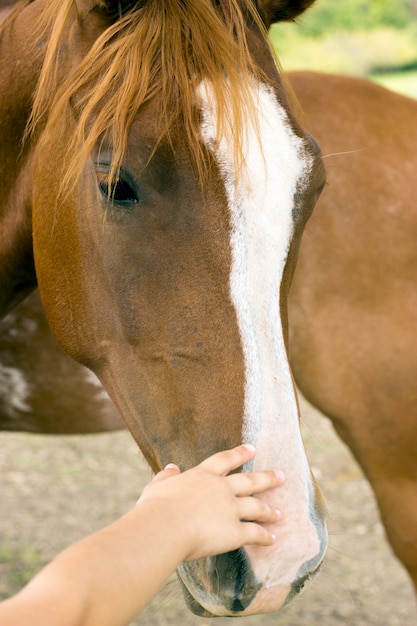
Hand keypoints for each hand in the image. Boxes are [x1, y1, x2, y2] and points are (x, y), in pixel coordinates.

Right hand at [137, 444, 284, 561]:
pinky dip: (264, 536)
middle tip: (281, 476)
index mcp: (202, 476)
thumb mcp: (157, 486)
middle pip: (249, 481)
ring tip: (279, 513)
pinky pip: (254, 533)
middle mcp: (221, 489)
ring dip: (268, 510)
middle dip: (267, 478)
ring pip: (256, 507)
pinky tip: (271, 540)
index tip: (252, 448)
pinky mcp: (235, 532)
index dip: (240, 453)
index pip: (225, 460)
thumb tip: (171, 468)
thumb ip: (166, 476)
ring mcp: (230, 509)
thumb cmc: (156, 507)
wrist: (165, 526)